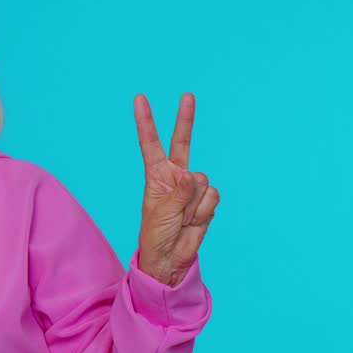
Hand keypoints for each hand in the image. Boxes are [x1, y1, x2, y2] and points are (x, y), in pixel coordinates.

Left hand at [134, 93, 218, 286]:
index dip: (146, 122)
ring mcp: (193, 187)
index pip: (151, 143)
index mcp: (156, 175)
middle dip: (185, 119)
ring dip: (192, 204)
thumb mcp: (161, 213)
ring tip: (182, 218)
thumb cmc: (157, 235)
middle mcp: (176, 176)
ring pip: (201, 181)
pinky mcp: (207, 200)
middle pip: (182, 142)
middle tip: (187, 95)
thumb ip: (179, 193)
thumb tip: (195, 175)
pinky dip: (203, 211)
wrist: (171, 257)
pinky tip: (193, 221)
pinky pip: (212, 198)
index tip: (140, 98)